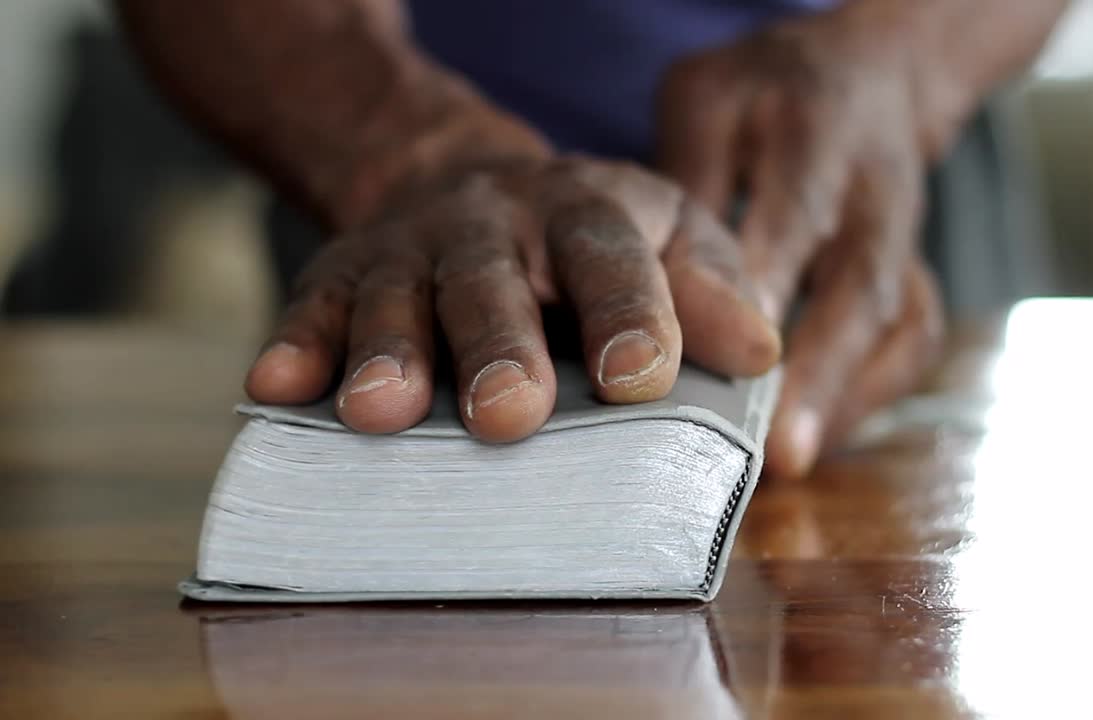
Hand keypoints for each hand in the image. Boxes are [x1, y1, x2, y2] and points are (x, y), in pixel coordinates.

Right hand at [244, 155, 780, 440]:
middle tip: (511, 413)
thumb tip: (763, 352)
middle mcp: (492, 225)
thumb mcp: (667, 239)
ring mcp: (408, 250)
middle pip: (493, 281)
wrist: (474, 189)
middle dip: (499, 346)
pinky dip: (293, 347)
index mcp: (587, 214)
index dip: (630, 311)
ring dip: (386, 352)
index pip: (610, 255)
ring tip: (380, 412)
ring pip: (394, 296)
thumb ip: (712, 289)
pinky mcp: (340, 275)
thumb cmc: (592, 241)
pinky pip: (309, 308)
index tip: (645, 376)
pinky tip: (274, 388)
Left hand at [658, 3, 954, 478]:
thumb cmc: (766, 93)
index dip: (768, 302)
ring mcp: (908, 239)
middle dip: (824, 377)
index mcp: (820, 137)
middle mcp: (877, 193)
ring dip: (851, 400)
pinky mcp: (917, 275)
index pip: (795, 225)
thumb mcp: (707, 103)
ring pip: (903, 327)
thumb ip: (690, 185)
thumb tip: (659, 281)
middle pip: (865, 291)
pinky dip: (867, 398)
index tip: (733, 372)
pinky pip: (909, 345)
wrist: (871, 75)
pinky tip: (814, 438)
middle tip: (778, 455)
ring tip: (792, 463)